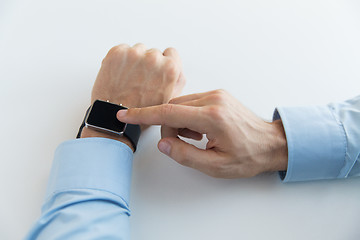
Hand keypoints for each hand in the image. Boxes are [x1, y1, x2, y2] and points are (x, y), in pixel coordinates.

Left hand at [91, 43, 184, 107]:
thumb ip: (178, 80)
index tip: (156, 70)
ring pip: (138, 50)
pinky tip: (120, 75)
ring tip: (129, 79)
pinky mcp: (117, 53)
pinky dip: (120, 60)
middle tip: (141, 81)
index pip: (171, 52)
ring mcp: (134, 54)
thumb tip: (176, 68)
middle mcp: (154, 58)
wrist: (114, 118)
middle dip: (148, 64)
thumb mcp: (171, 100)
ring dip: (134, 61)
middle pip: (153, 53)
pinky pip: (122, 50)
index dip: (164, 63)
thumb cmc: (142, 114)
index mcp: (170, 68)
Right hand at [117, 89, 287, 177]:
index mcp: (212, 117)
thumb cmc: (248, 156)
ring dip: (178, 122)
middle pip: (172, 107)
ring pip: (180, 104)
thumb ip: (184, 155)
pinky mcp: (217, 95)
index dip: (143, 114)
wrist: (271, 143)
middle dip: (168, 126)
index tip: (126, 114)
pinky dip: (187, 116)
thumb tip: (162, 143)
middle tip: (182, 144)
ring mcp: (216, 95)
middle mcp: (213, 100)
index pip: (169, 112)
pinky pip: (190, 102)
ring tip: (197, 138)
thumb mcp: (215, 166)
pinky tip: (200, 130)